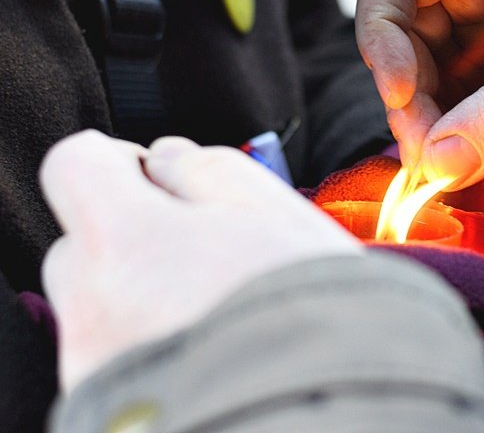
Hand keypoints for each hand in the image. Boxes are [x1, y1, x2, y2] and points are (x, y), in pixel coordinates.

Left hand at [40, 130, 360, 391]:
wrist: (325, 416)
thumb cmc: (314, 319)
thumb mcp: (278, 216)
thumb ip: (211, 169)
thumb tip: (168, 158)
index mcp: (126, 244)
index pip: (76, 166)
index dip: (119, 162)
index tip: (161, 179)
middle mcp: (92, 310)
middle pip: (85, 245)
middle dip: (136, 236)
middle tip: (210, 253)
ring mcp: (97, 368)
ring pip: (103, 305)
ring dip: (146, 293)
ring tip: (220, 311)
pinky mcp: (108, 411)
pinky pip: (119, 357)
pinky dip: (156, 344)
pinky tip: (214, 351)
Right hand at [357, 0, 483, 188]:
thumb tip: (441, 166)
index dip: (382, 30)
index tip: (405, 91)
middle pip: (403, 31)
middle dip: (409, 96)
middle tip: (431, 156)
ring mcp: (483, 20)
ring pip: (424, 69)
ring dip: (428, 120)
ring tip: (449, 164)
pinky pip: (454, 93)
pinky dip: (453, 129)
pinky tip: (465, 156)